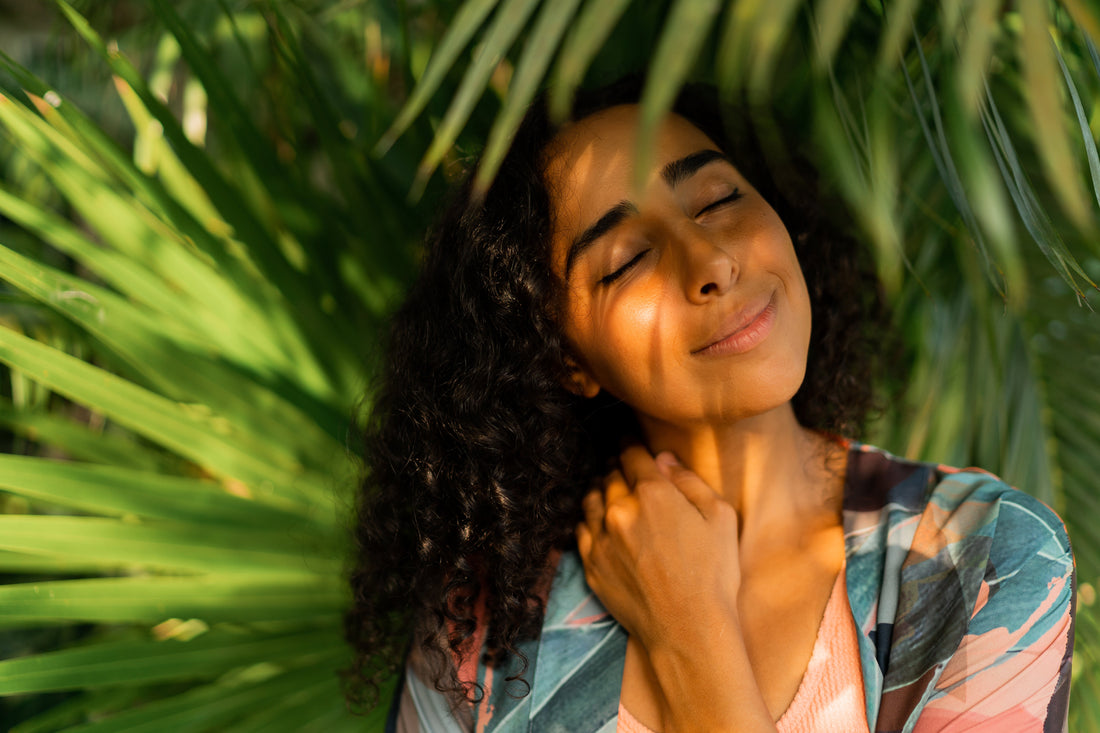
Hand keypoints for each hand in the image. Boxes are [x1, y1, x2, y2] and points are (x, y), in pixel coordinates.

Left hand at [575, 445, 741, 653]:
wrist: (689, 631)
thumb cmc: (713, 575)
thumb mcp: (720, 518)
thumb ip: (689, 481)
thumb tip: (663, 459)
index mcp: (653, 493)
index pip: (631, 453)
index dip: (630, 442)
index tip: (630, 440)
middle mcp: (620, 510)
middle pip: (609, 474)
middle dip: (616, 466)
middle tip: (623, 465)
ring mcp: (601, 539)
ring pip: (590, 498)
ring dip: (600, 489)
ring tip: (610, 489)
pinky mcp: (591, 565)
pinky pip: (581, 529)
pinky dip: (589, 518)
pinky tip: (599, 520)